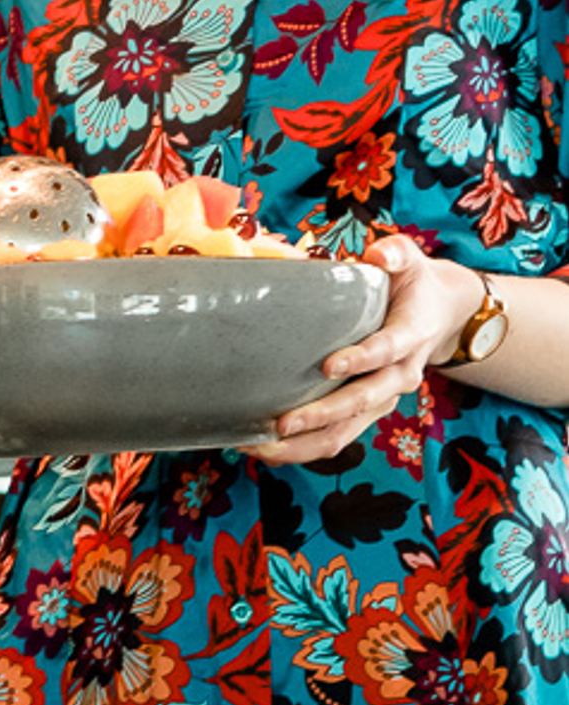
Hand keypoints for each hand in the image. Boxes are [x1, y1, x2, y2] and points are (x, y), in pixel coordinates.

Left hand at [244, 232, 486, 467]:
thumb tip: (377, 254)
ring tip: (264, 447)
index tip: (327, 366)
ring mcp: (385, 397)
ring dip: (307, 443)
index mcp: (410, 336)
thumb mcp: (409, 258)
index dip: (360, 360)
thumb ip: (394, 253)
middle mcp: (401, 374)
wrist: (440, 314)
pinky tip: (272, 451)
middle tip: (282, 423)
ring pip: (349, 431)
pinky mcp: (370, 410)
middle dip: (322, 415)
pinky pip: (341, 436)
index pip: (386, 352)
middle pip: (363, 402)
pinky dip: (307, 447)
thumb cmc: (413, 282)